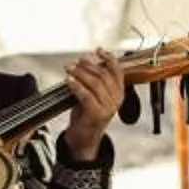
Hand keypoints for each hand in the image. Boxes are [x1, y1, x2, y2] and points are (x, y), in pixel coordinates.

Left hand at [60, 47, 119, 161]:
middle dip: (88, 65)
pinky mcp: (97, 114)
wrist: (84, 138)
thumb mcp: (94, 95)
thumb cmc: (87, 114)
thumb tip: (87, 62)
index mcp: (119, 93)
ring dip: (80, 73)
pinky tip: (68, 80)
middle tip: (75, 62)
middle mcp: (116, 99)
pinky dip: (76, 86)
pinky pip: (86, 96)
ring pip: (95, 83)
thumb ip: (95, 80)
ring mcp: (108, 108)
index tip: (98, 50)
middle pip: (104, 75)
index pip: (118, 71)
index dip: (109, 58)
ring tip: (69, 68)